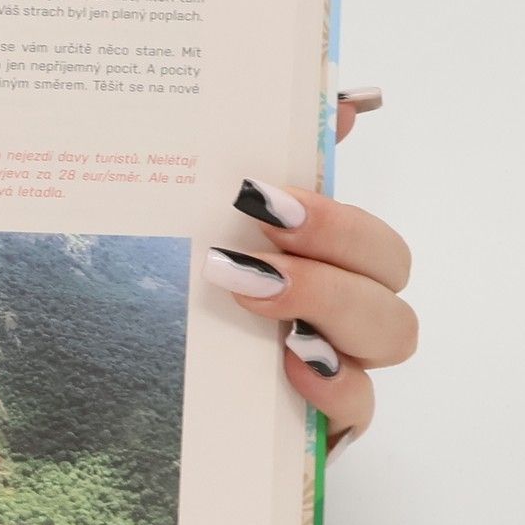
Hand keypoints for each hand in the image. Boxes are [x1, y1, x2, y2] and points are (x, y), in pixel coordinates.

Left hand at [202, 92, 415, 452]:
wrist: (131, 399)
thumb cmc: (177, 307)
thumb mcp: (196, 232)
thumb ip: (265, 168)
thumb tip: (340, 100)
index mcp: (317, 261)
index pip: (364, 229)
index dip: (334, 207)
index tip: (265, 192)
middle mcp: (340, 310)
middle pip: (390, 268)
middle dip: (331, 241)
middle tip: (257, 233)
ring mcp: (339, 366)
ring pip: (393, 332)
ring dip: (329, 300)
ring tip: (253, 291)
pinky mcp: (323, 423)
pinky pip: (359, 409)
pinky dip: (336, 383)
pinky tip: (291, 363)